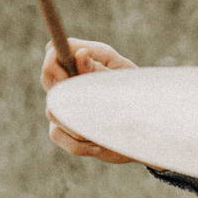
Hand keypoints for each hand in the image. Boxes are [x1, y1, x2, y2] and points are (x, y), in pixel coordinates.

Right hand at [41, 37, 138, 161]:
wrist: (150, 135)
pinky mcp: (67, 127)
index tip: (67, 79)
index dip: (53, 62)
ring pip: (53, 110)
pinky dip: (77, 144)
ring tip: (106, 131)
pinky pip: (57, 134)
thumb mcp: (125, 85)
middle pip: (47, 77)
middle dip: (66, 98)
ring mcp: (69, 103)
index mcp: (92, 58)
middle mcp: (76, 78)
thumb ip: (100, 72)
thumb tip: (80, 53)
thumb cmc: (142, 102)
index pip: (55, 50)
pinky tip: (97, 147)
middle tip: (92, 112)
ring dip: (79, 125)